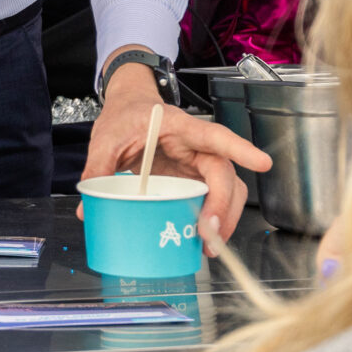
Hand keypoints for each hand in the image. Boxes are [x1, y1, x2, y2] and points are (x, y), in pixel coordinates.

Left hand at [80, 57, 270, 242]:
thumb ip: (98, 168)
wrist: (129, 107)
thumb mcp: (106, 138)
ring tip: (209, 245)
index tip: (262, 162)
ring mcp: (198, 162)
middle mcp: (196, 145)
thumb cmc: (124, 116)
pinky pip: (213, 197)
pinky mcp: (193, 177)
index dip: (240, 149)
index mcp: (178, 126)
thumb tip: (88, 207)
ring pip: (227, 189)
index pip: (215, 136)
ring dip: (224, 217)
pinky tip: (202, 239)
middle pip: (225, 174)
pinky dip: (213, 218)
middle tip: (208, 233)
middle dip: (223, 206)